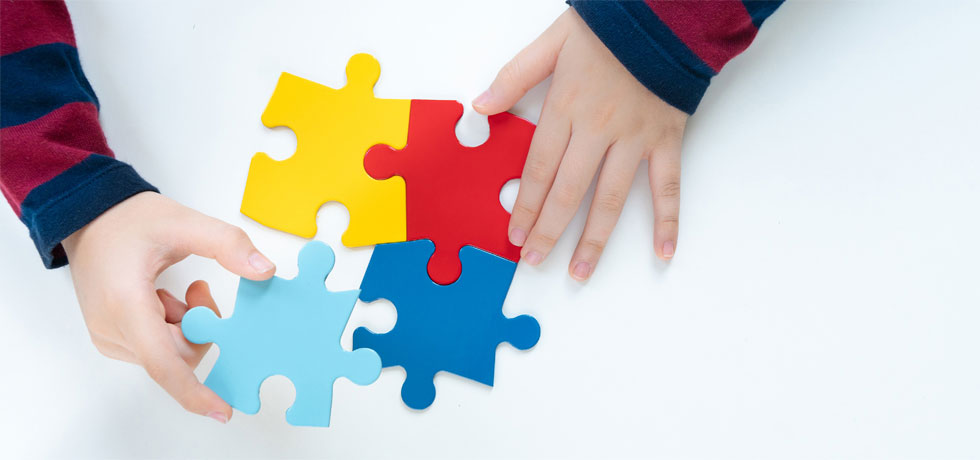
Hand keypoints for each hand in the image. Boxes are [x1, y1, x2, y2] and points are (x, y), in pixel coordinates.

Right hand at [62, 192, 275, 422]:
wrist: (89, 218)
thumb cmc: (129, 220)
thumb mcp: (185, 222)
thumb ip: (228, 245)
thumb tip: (264, 271)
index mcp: (126, 305)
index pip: (162, 364)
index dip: (194, 391)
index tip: (222, 410)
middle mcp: (112, 329)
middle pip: (176, 356)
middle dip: (201, 327)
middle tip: (199, 289)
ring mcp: (109, 337)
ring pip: (169, 353)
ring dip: (186, 324)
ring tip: (175, 289)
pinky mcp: (113, 337)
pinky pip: (157, 347)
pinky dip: (171, 326)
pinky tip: (162, 297)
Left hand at [474, 9, 687, 280]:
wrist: (666, 13)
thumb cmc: (609, 26)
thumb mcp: (552, 42)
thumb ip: (515, 76)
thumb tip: (481, 106)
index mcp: (567, 106)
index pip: (540, 168)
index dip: (526, 204)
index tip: (514, 233)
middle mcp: (599, 129)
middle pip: (569, 191)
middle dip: (549, 230)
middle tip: (534, 260)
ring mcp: (635, 138)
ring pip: (612, 198)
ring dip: (595, 240)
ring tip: (580, 272)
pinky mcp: (666, 139)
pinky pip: (668, 186)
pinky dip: (668, 221)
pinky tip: (663, 252)